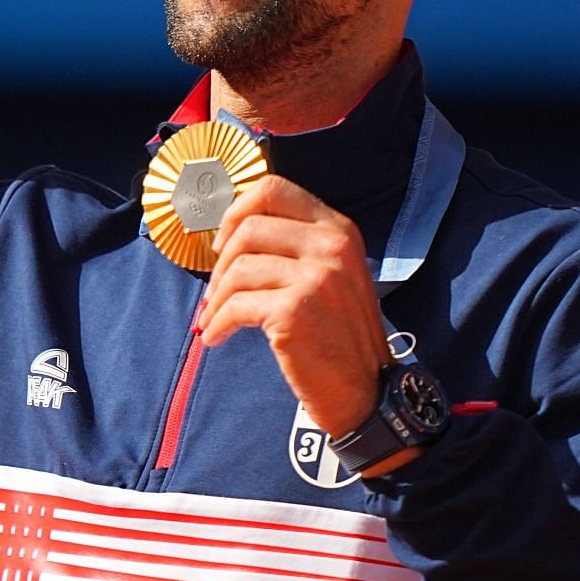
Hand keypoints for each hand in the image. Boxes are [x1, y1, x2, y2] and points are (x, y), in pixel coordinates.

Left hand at [196, 176, 392, 440]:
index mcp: (339, 230)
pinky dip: (218, 323)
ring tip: (214, 319)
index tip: (223, 242)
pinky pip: (234, 306)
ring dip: (216, 298)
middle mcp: (332, 246)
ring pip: (237, 268)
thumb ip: (295, 245)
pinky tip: (217, 337)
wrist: (365, 392)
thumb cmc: (337, 335)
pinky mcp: (295, 310)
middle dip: (220, 262)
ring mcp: (316, 277)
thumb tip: (232, 230)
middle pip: (248, 227)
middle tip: (216, 292)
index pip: (273, 189)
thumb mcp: (331, 275)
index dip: (236, 211)